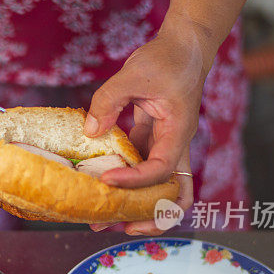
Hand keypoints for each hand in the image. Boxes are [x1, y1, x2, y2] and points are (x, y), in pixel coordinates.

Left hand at [84, 14, 215, 234]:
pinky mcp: (150, 141)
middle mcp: (174, 146)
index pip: (161, 169)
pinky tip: (98, 186)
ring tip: (102, 219)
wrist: (183, 47)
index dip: (136, 181)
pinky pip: (139, 169)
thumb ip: (109, 100)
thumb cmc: (166, 58)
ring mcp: (163, 146)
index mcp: (178, 132)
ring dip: (134, 205)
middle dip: (152, 215)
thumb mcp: (133, 74)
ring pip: (155, 187)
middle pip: (174, 194)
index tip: (108, 181)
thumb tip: (90, 131)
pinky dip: (123, 181)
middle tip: (122, 226)